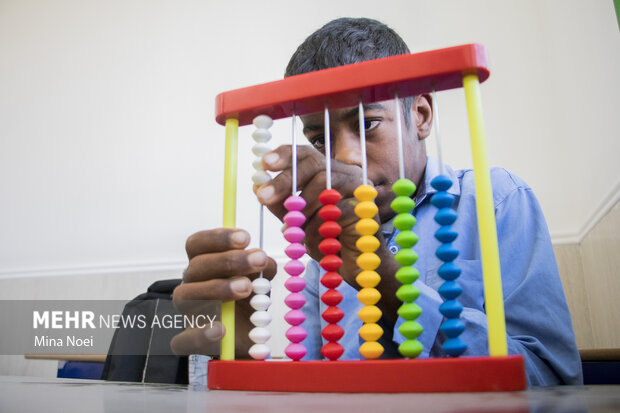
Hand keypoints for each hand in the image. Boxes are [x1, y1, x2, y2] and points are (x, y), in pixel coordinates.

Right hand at [171, 228, 275, 357]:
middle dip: (228, 261)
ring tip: (246, 288)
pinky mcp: (189, 341)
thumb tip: (263, 260)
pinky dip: (201, 334)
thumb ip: (262, 267)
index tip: (246, 238)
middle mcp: (191, 285)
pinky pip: (183, 340)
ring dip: (217, 289)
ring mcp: (188, 313)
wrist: (249, 337)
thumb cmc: (249, 301)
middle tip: (257, 260)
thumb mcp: (260, 280)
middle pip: (196, 267)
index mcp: (204, 266)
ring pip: (185, 296)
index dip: (218, 238)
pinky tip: (221, 329)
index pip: (197, 244)